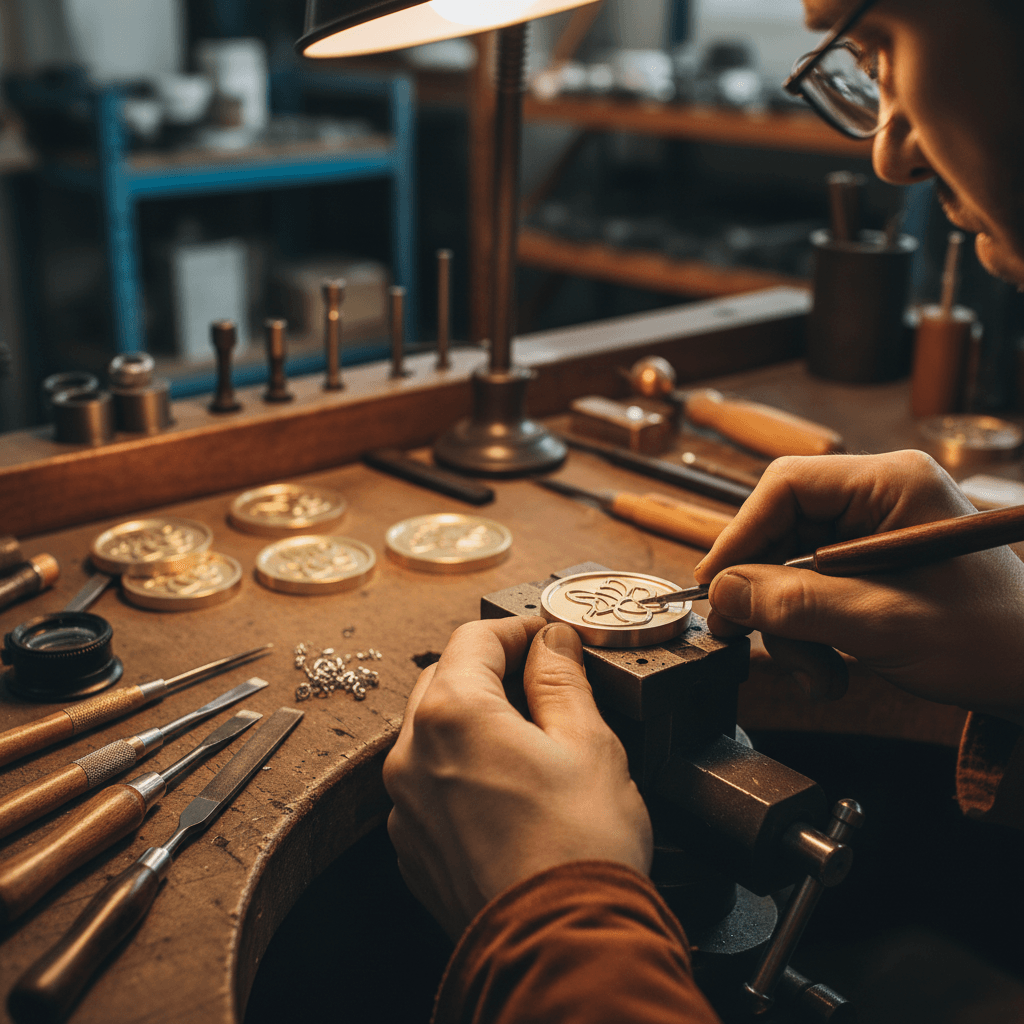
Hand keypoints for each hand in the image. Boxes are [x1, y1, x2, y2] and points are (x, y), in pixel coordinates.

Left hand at [383, 616, 651, 939]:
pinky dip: (458, 768)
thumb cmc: (579, 846)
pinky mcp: (412, 847)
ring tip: (527, 734)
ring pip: (431, 733)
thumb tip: (551, 641)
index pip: (475, 639)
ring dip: (472, 719)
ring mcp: (404, 805)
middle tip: (541, 678)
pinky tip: (505, 786)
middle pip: (445, 680)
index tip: (548, 636)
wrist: (559, 949)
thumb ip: (561, 679)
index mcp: (452, 714)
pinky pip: (427, 784)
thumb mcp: (587, 742)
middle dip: (491, 670)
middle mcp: (411, 754)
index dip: (517, 629)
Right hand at [693, 450, 1023, 724]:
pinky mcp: (870, 569)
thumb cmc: (991, 639)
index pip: (786, 487)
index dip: (740, 534)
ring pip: (790, 569)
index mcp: (891, 484)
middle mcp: (878, 500)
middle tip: (742, 639)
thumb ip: (797, 604)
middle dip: (767, 596)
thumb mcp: (884, 622)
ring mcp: (873, 534)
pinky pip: (813, 593)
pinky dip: (810, 636)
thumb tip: (723, 592)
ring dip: (790, 629)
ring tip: (817, 676)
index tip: (715, 584)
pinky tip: (830, 671)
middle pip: (782, 532)